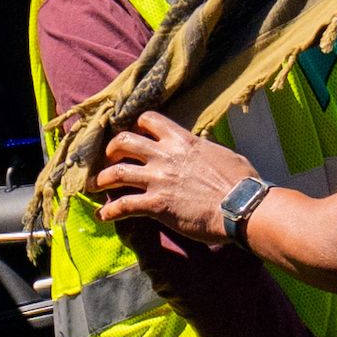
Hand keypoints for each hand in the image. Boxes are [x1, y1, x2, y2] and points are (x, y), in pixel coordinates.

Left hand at [92, 113, 257, 243]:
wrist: (242, 206)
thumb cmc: (241, 181)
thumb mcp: (223, 154)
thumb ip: (206, 146)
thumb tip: (204, 141)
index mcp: (181, 140)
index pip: (148, 120)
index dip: (137, 126)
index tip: (134, 135)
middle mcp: (164, 155)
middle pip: (123, 141)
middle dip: (110, 150)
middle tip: (108, 160)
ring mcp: (158, 179)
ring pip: (116, 173)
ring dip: (101, 180)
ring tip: (94, 186)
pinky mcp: (156, 205)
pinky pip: (123, 205)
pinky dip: (109, 211)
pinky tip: (103, 216)